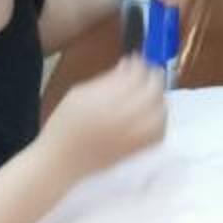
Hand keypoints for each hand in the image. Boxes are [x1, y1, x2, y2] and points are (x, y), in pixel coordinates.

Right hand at [44, 57, 166, 180]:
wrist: (61, 162)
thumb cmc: (64, 125)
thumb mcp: (78, 94)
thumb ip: (107, 80)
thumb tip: (129, 65)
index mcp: (103, 104)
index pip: (134, 79)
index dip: (140, 66)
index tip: (137, 60)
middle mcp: (120, 121)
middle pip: (150, 95)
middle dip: (154, 79)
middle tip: (148, 72)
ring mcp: (130, 138)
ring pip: (159, 114)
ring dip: (160, 98)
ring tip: (151, 92)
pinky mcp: (136, 151)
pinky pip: (159, 134)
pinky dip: (161, 119)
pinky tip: (154, 112)